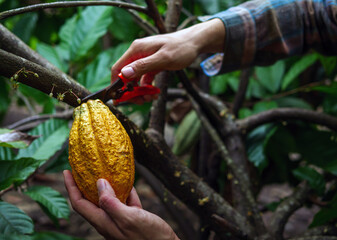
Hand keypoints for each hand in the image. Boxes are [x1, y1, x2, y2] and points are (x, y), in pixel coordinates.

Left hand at [63, 170, 178, 239]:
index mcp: (104, 222)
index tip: (67, 171)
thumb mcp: (129, 218)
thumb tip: (99, 183)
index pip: (79, 203)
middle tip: (83, 168)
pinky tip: (128, 182)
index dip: (71, 187)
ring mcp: (121, 220)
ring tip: (105, 170)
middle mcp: (109, 221)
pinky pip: (125, 201)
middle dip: (85, 184)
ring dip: (106, 185)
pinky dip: (125, 190)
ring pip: (109, 199)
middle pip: (91, 201)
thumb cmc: (148, 238)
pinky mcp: (133, 218)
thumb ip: (112, 202)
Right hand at [111, 18, 224, 103]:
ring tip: (152, 97)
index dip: (116, 84)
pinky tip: (155, 92)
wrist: (194, 43)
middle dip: (132, 91)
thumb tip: (125, 74)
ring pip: (135, 79)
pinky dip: (148, 87)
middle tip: (142, 101)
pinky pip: (145, 78)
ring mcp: (144, 59)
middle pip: (126, 76)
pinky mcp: (152, 64)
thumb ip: (143, 66)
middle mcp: (138, 54)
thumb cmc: (181, 48)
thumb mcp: (163, 59)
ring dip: (141, 91)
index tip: (119, 99)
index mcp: (136, 49)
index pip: (118, 68)